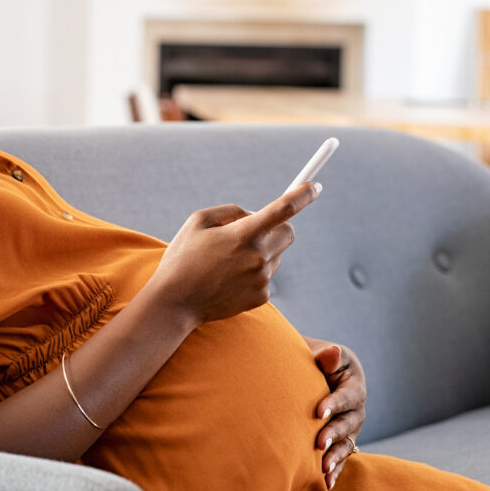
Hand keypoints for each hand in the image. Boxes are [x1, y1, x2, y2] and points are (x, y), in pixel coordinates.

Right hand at [146, 182, 320, 325]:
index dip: (303, 194)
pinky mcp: (261, 297)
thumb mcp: (198, 221)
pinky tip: (229, 279)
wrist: (175, 303)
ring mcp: (261, 279)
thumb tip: (255, 215)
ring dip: (262, 251)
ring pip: (276, 255)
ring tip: (228, 261)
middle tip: (258, 228)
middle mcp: (258, 257)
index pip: (284, 209)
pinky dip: (254, 272)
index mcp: (243, 234)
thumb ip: (231, 212)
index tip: (315, 187)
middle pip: (288, 232)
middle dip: (279, 226)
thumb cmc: (183, 258)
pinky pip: (266, 276)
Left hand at [305, 336, 366, 490]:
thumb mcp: (323, 354)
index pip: (346, 396)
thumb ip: (328, 356)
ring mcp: (352, 427)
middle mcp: (357, 409)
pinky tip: (326, 483)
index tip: (317, 412)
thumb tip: (333, 352)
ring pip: (347, 443)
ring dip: (336, 457)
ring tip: (323, 468)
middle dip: (334, 434)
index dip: (333, 404)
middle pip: (348, 423)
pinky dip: (336, 470)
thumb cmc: (318, 360)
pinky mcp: (344, 441)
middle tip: (319, 443)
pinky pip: (342, 457)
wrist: (318, 373)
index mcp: (354, 385)